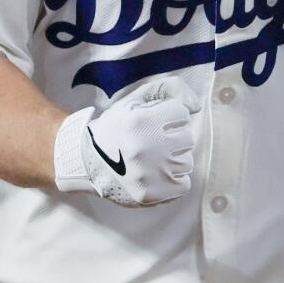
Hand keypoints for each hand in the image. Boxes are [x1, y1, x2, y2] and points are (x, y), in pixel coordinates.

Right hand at [54, 76, 202, 206]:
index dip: (170, 116)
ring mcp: (149, 173)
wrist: (87, 162)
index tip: (156, 122)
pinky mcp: (151, 194)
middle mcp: (146, 146)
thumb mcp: (134, 99)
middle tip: (154, 142)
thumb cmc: (115, 128)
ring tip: (155, 159)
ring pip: (187, 162)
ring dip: (174, 159)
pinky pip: (183, 184)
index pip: (182, 113)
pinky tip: (158, 174)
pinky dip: (174, 180)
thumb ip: (167, 89)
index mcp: (141, 121)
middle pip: (187, 138)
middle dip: (173, 138)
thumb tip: (196, 105)